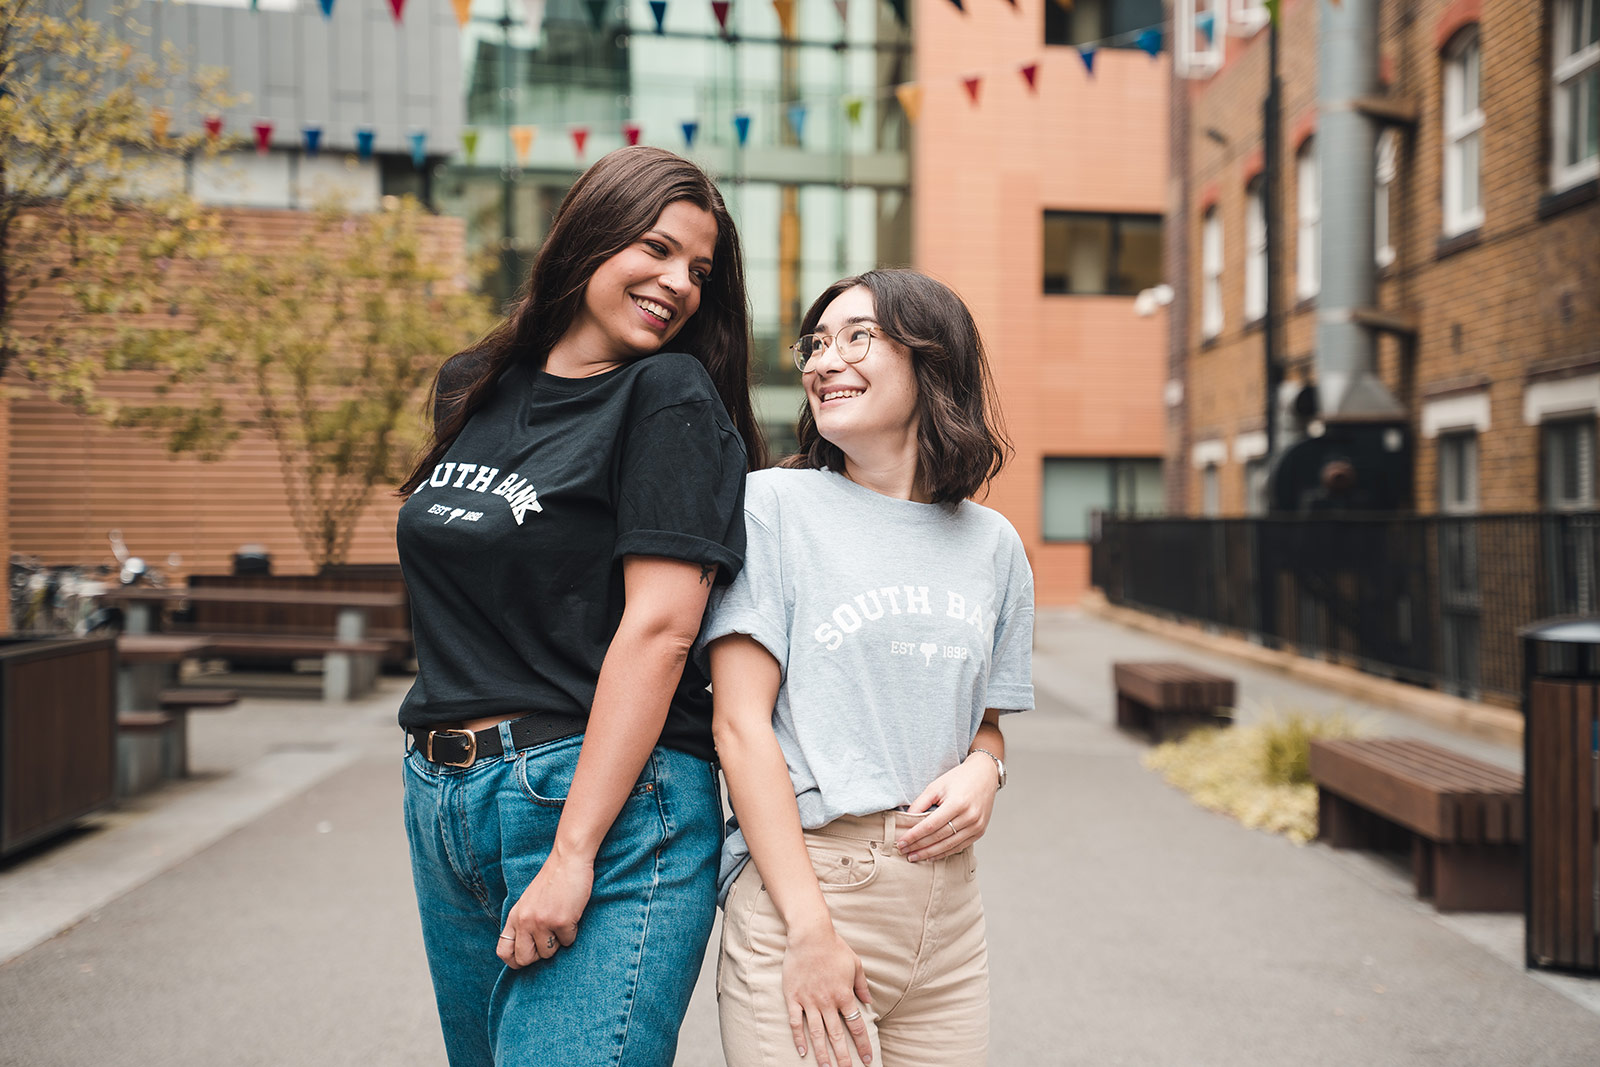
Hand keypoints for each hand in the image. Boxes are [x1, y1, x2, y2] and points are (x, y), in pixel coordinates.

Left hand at [497, 847, 593, 968]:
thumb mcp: (528, 902)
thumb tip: (526, 950)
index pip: (503, 951)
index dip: (515, 960)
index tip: (527, 957)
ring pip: (548, 953)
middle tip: (549, 940)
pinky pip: (568, 942)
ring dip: (558, 942)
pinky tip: (571, 915)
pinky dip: (572, 932)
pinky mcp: (561, 921)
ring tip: (561, 922)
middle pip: (524, 959)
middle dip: (539, 955)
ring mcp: (542, 922)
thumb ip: (523, 923)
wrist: (568, 860)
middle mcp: (525, 921)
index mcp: (515, 916)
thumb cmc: (552, 881)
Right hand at [783, 924, 872, 1065]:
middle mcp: (827, 1001)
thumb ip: (862, 985)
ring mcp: (809, 1000)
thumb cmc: (834, 948)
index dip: (863, 1044)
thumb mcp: (855, 964)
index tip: (867, 1059)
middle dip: (843, 1057)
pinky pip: (795, 1022)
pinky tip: (802, 1052)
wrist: (809, 935)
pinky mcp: (793, 997)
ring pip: (816, 1033)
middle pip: (837, 1035)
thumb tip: (869, 1002)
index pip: (856, 1025)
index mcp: (844, 994)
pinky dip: (798, 1038)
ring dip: (822, 1053)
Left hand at [895, 755, 1000, 861]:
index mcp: (957, 803)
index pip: (930, 825)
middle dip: (919, 846)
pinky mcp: (980, 832)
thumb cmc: (959, 778)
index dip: (914, 836)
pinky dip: (944, 852)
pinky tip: (932, 856)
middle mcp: (969, 817)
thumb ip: (920, 803)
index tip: (901, 842)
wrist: (985, 775)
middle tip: (904, 851)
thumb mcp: (936, 786)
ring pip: (949, 846)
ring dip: (930, 853)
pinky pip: (959, 846)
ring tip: (915, 856)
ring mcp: (976, 826)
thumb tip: (906, 819)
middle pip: (939, 837)